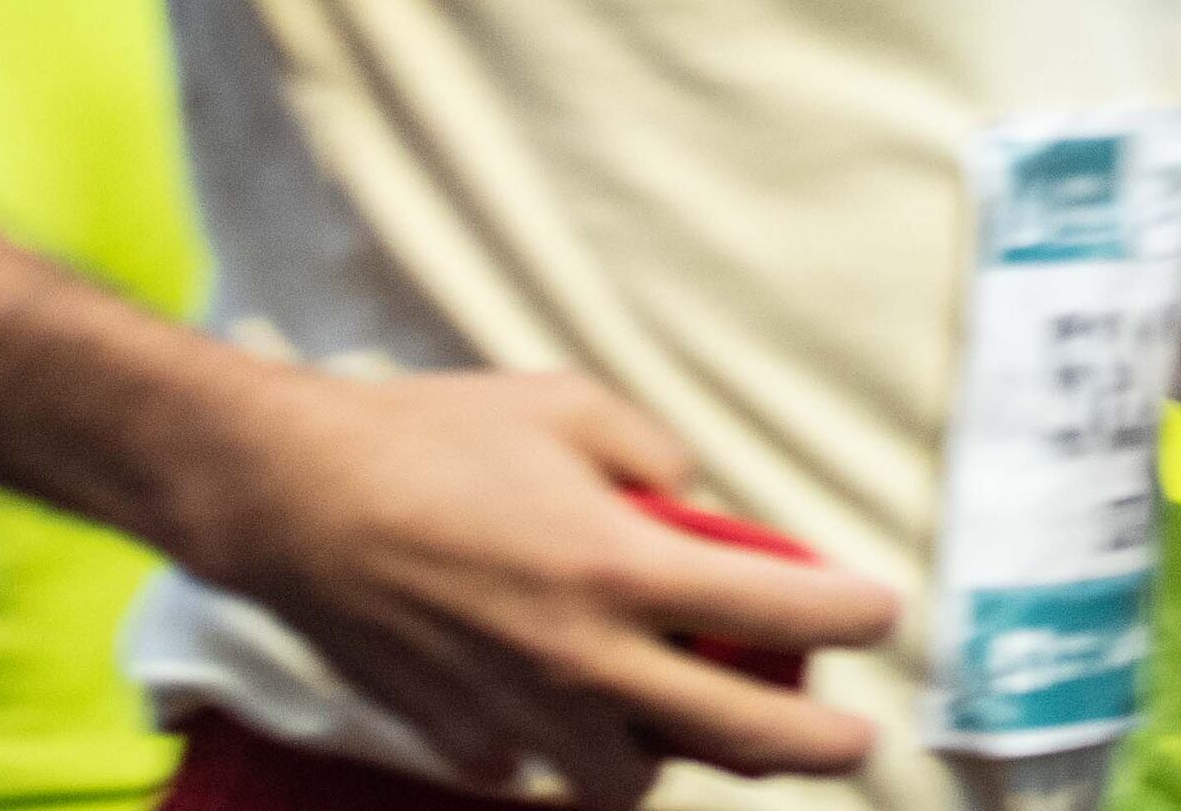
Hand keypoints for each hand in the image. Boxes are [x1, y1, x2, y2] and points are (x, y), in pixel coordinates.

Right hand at [174, 365, 901, 802]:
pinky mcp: (463, 739)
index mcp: (625, 568)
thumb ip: (657, 459)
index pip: (783, 613)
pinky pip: (537, 767)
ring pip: (631, 779)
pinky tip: (559, 698)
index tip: (883, 609)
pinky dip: (561, 744)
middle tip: (854, 740)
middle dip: (816, 744)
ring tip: (686, 712)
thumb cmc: (434, 438)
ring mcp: (522, 713)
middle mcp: (586, 660)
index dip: (853, 614)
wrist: (296, 498)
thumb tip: (702, 506)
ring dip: (673, 751)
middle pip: (738, 736)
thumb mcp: (570, 408)